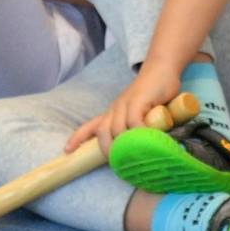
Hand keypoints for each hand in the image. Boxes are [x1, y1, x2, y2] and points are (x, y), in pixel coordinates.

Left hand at [64, 61, 180, 155]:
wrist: (162, 66)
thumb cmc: (153, 91)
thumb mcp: (142, 110)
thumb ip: (140, 126)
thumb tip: (145, 149)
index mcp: (113, 112)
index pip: (91, 126)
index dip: (78, 138)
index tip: (67, 150)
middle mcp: (116, 108)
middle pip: (103, 132)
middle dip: (108, 150)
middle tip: (122, 164)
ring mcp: (126, 103)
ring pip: (117, 129)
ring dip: (124, 145)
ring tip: (136, 157)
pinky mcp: (139, 100)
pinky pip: (134, 122)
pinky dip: (139, 134)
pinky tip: (147, 140)